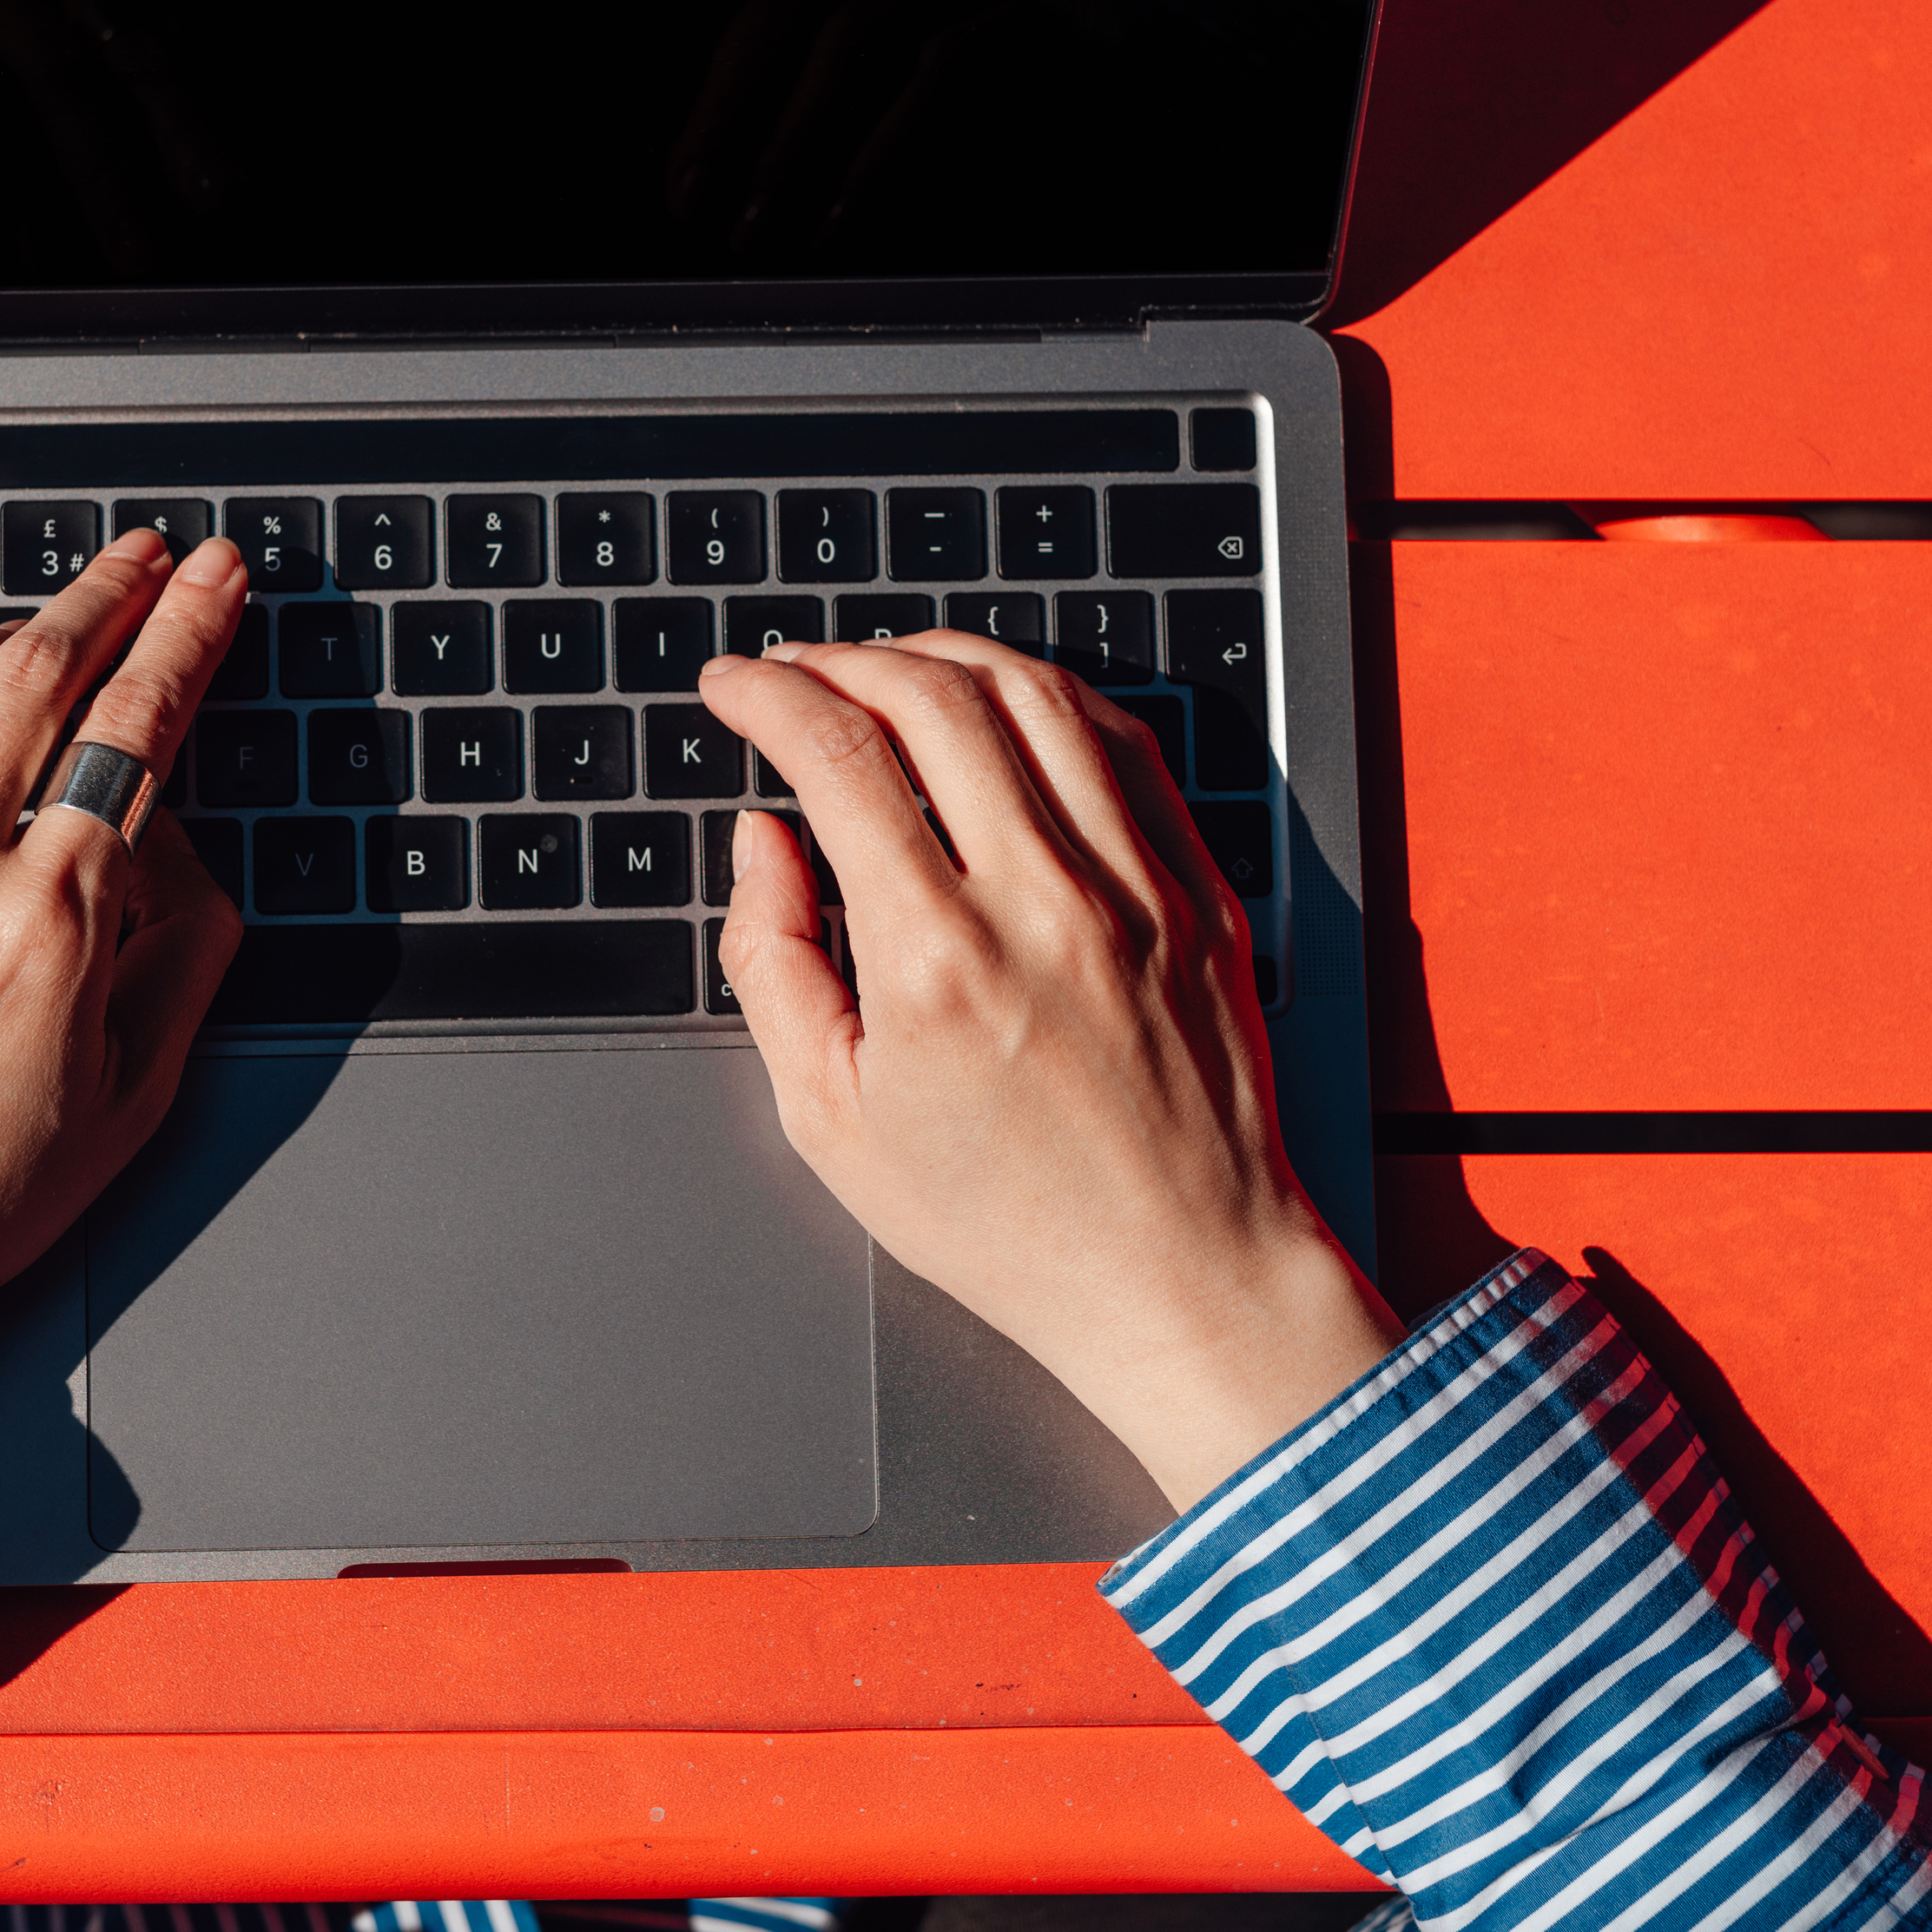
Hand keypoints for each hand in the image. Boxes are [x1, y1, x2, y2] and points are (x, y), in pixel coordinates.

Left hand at [0, 530, 249, 1461]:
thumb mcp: (122, 1106)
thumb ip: (181, 966)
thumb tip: (193, 857)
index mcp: (50, 928)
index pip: (139, 730)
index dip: (191, 634)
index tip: (215, 582)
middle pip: (39, 670)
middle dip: (111, 594)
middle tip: (147, 561)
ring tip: (19, 638)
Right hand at [697, 634, 1397, 1506]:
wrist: (1182, 1275)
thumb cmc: (1007, 1222)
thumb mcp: (831, 1122)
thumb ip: (772, 963)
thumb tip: (761, 841)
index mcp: (935, 959)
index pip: (837, 755)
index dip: (767, 694)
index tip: (733, 685)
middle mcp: (1043, 900)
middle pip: (932, 696)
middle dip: (841, 657)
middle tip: (797, 672)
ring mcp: (1136, 885)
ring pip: (1036, 694)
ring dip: (944, 656)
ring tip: (890, 667)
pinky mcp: (1198, 890)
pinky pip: (1126, 744)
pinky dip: (1052, 698)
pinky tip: (1005, 709)